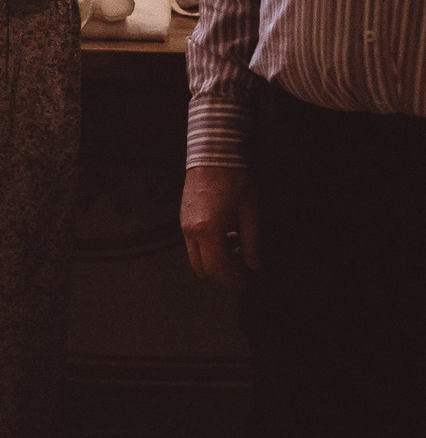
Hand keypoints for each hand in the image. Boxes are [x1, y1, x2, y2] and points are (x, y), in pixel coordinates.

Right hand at [180, 163, 260, 285]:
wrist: (213, 155)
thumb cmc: (236, 182)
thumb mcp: (251, 214)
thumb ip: (252, 244)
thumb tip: (254, 265)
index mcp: (208, 232)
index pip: (217, 269)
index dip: (231, 280)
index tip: (246, 281)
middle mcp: (191, 232)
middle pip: (203, 267)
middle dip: (222, 272)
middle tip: (242, 268)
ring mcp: (184, 225)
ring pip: (197, 255)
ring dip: (216, 259)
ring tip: (238, 248)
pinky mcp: (184, 217)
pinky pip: (194, 242)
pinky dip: (210, 246)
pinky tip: (227, 234)